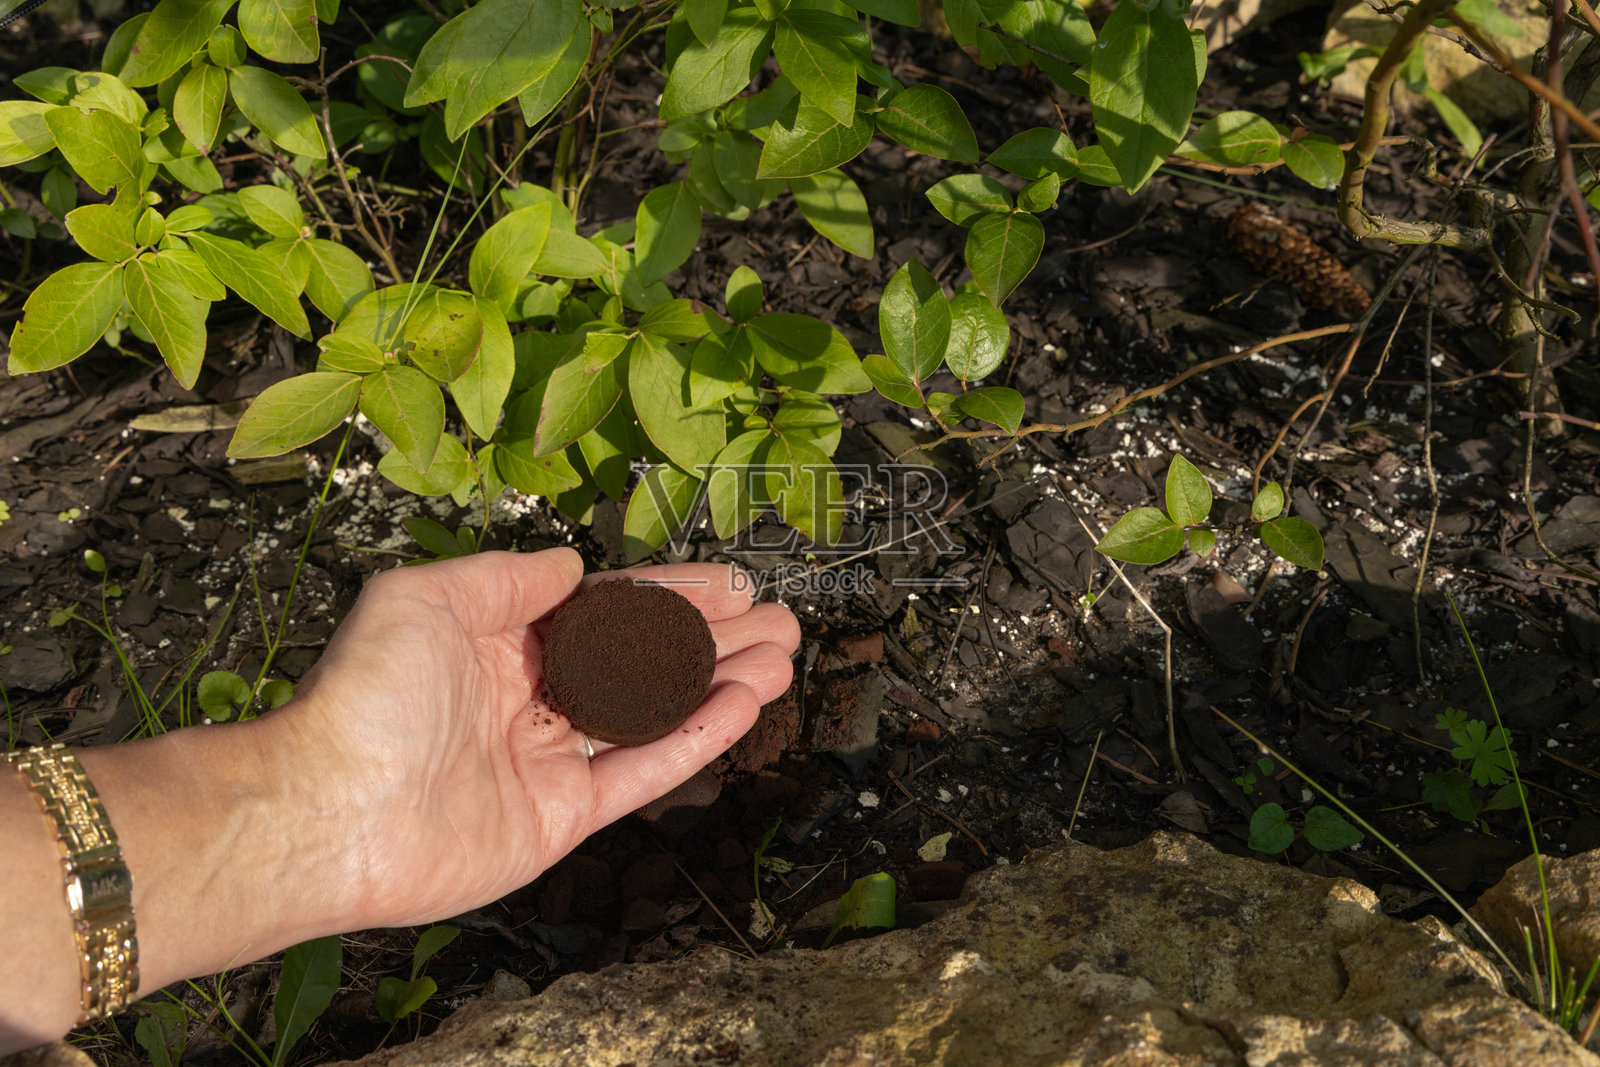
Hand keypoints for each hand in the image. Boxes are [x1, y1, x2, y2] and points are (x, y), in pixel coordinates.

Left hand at [277, 548, 797, 929]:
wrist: (328, 809)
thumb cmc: (363, 699)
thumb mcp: (426, 597)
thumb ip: (508, 576)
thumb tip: (571, 565)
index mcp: (500, 644)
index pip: (607, 612)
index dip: (671, 595)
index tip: (726, 583)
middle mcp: (529, 700)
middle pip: (643, 662)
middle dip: (714, 638)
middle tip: (775, 621)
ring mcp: (547, 761)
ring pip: (653, 715)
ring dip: (719, 683)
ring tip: (779, 659)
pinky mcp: (559, 817)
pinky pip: (641, 772)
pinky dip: (694, 739)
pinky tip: (740, 706)